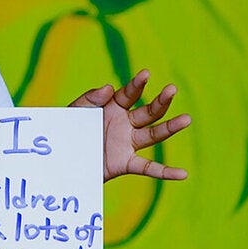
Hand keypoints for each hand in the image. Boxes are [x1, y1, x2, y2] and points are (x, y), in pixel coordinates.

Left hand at [69, 69, 190, 181]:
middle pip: (148, 112)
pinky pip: (148, 167)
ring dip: (170, 127)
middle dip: (161, 101)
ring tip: (186, 119)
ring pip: (153, 134)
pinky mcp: (125, 163)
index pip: (129, 94)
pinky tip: (183, 174)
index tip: (145, 74)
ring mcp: (127, 143)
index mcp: (113, 107)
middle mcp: (125, 123)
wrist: (61, 157)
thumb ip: (89, 98)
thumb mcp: (74, 111)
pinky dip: (165, 172)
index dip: (137, 84)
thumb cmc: (67, 129)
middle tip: (172, 89)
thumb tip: (109, 87)